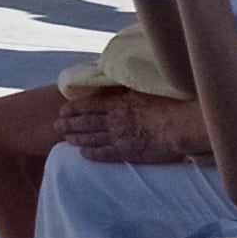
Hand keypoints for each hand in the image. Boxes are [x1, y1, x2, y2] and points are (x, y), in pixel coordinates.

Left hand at [57, 92, 208, 166]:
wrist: (180, 126)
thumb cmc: (167, 104)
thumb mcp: (143, 90)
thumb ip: (127, 90)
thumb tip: (118, 83)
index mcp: (117, 103)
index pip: (89, 105)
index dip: (74, 108)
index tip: (62, 110)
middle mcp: (113, 119)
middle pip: (85, 121)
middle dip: (69, 123)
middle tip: (56, 125)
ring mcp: (119, 136)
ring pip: (91, 137)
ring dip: (76, 138)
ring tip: (65, 139)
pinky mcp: (127, 152)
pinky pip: (105, 154)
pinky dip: (92, 154)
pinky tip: (82, 154)